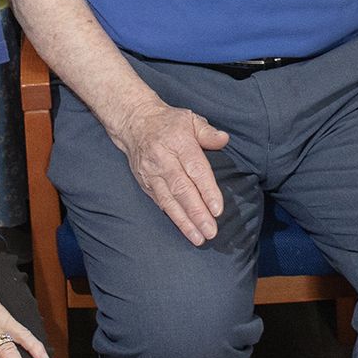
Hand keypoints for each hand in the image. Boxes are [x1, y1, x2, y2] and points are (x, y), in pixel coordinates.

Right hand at [113, 98, 231, 244]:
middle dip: (197, 213)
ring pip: (169, 201)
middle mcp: (163, 160)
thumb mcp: (190, 119)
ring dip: (184, 221)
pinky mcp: (145, 183)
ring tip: (198, 238)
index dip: (206, 190)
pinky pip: (160, 202)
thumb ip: (208, 132)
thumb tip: (224, 140)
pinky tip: (185, 229)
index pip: (195, 169)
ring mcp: (152, 173)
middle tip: (211, 231)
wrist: (134, 122)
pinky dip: (173, 217)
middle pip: (182, 190)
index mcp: (178, 143)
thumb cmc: (168, 122)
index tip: (217, 209)